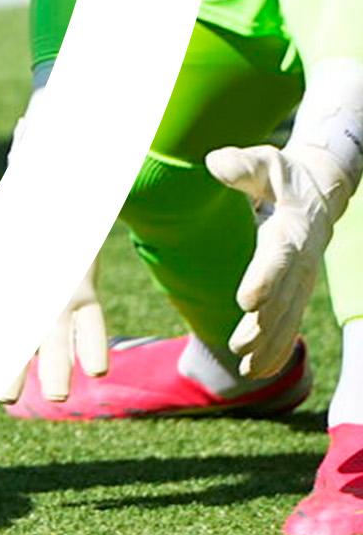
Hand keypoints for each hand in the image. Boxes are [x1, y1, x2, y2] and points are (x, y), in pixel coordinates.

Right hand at [0, 190, 108, 401]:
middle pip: (15, 348)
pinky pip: (90, 325)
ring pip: (56, 345)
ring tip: (58, 398)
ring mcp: (55, 304)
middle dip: (10, 374)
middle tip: (4, 399)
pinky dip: (93, 346)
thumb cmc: (3, 209)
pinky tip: (96, 370)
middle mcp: (23, 308)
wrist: (49, 191)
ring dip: (57, 370)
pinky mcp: (82, 292)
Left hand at [207, 142, 351, 379]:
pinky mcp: (298, 292)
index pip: (279, 259)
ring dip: (269, 345)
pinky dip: (278, 349)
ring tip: (247, 369)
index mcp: (291, 230)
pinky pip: (290, 324)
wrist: (318, 191)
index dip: (265, 280)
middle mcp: (301, 261)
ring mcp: (303, 281)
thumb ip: (242, 165)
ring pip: (288, 319)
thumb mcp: (264, 164)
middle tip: (239, 346)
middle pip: (284, 299)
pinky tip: (259, 370)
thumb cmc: (281, 176)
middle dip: (264, 326)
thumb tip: (216, 164)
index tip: (246, 301)